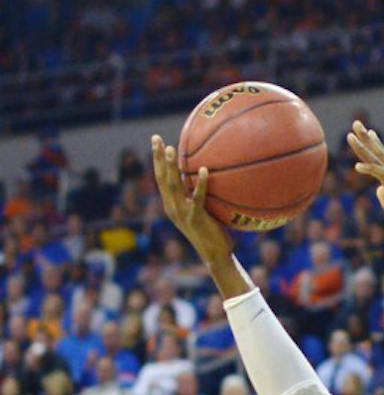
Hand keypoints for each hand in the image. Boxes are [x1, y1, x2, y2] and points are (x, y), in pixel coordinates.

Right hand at [151, 135, 233, 268]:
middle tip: (156, 138)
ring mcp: (182, 213)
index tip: (157, 143)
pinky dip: (202, 183)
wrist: (215, 255)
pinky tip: (206, 170)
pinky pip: (198, 197)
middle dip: (158, 158)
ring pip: (173, 185)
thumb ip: (199, 195)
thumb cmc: (212, 232)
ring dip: (171, 167)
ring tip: (171, 149)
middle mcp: (172, 208)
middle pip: (161, 178)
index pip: (160, 179)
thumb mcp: (201, 210)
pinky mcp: (195, 218)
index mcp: (171, 205)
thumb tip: (207, 173)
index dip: (158, 161)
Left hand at [346, 122, 383, 253]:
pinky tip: (356, 165)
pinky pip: (382, 175)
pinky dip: (369, 168)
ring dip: (364, 147)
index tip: (368, 132)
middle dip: (367, 138)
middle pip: (381, 154)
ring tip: (350, 136)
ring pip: (379, 160)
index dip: (375, 145)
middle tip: (356, 123)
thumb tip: (380, 192)